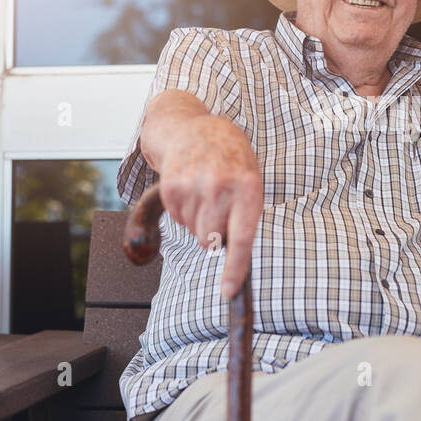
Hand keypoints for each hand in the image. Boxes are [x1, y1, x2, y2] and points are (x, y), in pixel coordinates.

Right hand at [155, 114, 262, 295]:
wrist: (193, 128)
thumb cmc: (230, 159)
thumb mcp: (250, 180)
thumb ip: (245, 215)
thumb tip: (232, 253)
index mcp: (248, 188)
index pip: (242, 238)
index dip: (234, 268)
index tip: (228, 291)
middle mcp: (220, 187)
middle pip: (211, 241)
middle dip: (214, 235)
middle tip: (218, 209)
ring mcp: (193, 186)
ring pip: (194, 232)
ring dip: (199, 221)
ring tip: (205, 192)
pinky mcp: (171, 187)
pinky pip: (177, 220)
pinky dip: (184, 211)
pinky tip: (190, 188)